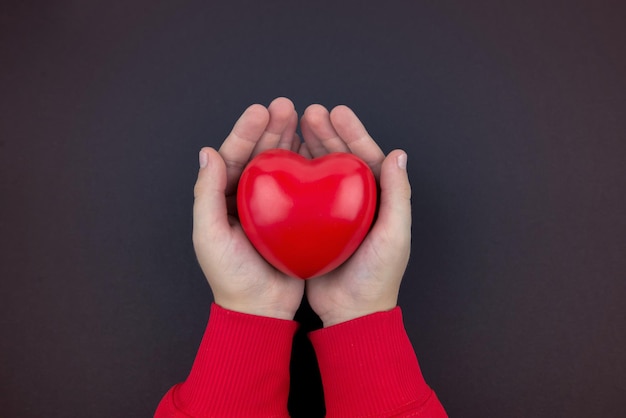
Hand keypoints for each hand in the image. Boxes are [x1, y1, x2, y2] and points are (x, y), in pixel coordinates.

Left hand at [192, 97, 306, 319]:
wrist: (261, 309)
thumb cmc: (231, 276)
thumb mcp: (209, 235)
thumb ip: (206, 194)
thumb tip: (206, 152)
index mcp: (222, 198)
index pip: (232, 156)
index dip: (246, 132)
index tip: (261, 110)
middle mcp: (246, 197)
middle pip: (258, 154)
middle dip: (271, 128)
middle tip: (286, 106)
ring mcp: (272, 205)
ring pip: (279, 164)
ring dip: (289, 139)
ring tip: (302, 117)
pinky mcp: (293, 216)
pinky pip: (300, 184)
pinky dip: (306, 164)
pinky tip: (314, 147)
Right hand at [301, 104, 411, 326]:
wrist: (351, 312)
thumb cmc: (377, 276)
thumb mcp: (394, 234)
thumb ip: (397, 195)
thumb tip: (398, 154)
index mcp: (376, 199)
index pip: (365, 156)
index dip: (352, 132)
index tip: (337, 112)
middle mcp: (353, 201)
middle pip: (339, 158)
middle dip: (325, 133)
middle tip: (309, 112)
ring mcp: (330, 212)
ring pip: (318, 171)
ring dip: (308, 147)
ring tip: (293, 125)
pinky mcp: (311, 225)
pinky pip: (301, 194)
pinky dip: (293, 175)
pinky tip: (280, 161)